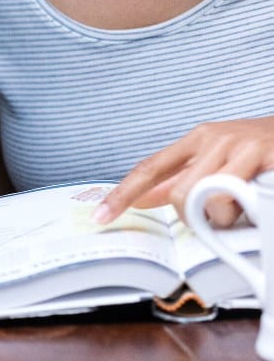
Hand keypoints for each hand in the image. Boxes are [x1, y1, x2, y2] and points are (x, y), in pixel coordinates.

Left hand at [94, 117, 273, 227]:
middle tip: (211, 220)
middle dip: (191, 217)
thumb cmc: (257, 150)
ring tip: (238, 211)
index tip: (101, 215)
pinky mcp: (260, 156)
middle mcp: (212, 139)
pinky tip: (252, 203)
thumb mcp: (216, 159)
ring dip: (220, 218)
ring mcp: (237, 146)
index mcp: (196, 140)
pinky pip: (235, 195)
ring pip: (205, 196)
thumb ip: (182, 179)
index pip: (149, 167)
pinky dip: (241, 211)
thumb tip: (144, 198)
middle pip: (177, 191)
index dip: (122, 193)